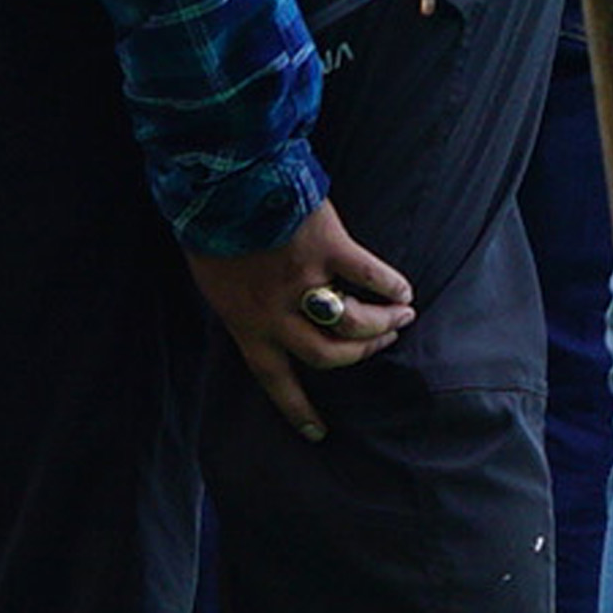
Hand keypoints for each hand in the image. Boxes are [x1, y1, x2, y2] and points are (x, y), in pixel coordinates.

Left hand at [186, 198, 414, 440]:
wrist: (218, 180)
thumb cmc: (210, 225)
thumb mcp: (214, 278)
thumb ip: (241, 302)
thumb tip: (260, 313)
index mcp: (246, 323)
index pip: (274, 379)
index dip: (297, 408)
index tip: (317, 432)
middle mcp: (277, 313)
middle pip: (328, 356)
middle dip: (359, 355)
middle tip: (381, 343)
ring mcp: (306, 282)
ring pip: (354, 324)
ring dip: (382, 325)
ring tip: (401, 316)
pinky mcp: (330, 248)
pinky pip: (370, 276)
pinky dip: (391, 285)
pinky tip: (403, 289)